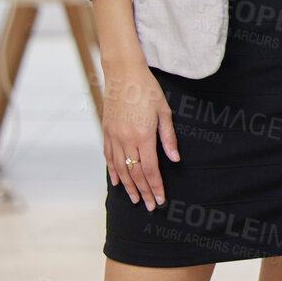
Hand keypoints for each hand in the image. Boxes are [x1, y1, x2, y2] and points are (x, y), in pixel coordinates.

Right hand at [100, 60, 177, 210]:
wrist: (123, 74)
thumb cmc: (148, 90)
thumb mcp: (164, 112)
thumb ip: (168, 138)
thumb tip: (174, 159)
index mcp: (143, 136)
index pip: (150, 170)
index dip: (155, 187)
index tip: (160, 200)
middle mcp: (126, 140)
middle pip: (135, 173)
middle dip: (143, 192)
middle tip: (149, 206)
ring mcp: (113, 136)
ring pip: (120, 168)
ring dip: (128, 186)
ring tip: (134, 199)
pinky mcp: (106, 131)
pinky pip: (108, 157)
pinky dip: (113, 171)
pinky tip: (117, 181)